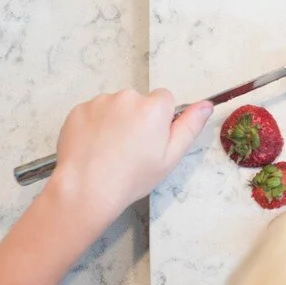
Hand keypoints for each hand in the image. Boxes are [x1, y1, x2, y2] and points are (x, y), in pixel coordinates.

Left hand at [48, 89, 213, 231]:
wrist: (86, 188)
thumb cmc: (133, 176)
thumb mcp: (171, 157)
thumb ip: (190, 126)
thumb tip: (206, 105)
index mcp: (153, 107)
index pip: (165, 99)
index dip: (161, 120)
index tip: (153, 140)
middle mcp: (127, 97)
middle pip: (139, 102)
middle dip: (138, 118)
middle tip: (132, 149)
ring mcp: (100, 102)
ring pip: (116, 107)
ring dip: (116, 121)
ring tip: (111, 150)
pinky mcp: (78, 110)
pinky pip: (94, 112)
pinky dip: (95, 125)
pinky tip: (94, 147)